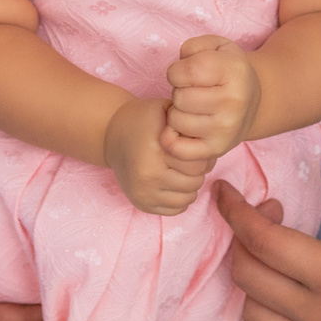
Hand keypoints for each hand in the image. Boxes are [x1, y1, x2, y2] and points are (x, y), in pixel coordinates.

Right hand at [103, 94, 215, 215]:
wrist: (111, 136)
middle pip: (194, 182)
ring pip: (188, 198)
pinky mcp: (141, 204)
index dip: (202, 155)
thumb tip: (209, 142)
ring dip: (190, 184)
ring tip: (181, 169)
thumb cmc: (144, 120)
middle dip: (198, 170)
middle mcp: (147, 177)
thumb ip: (188, 123)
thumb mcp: (165, 110)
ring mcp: (143, 194)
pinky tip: (173, 181)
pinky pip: (176, 210)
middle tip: (189, 158)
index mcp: (155, 152)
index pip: (197, 164)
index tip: (194, 146)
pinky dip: (180, 197)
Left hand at [164, 35, 261, 161]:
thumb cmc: (226, 71)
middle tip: (193, 92)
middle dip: (179, 91)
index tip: (186, 74)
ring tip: (192, 107)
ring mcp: (227, 129)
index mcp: (235, 72)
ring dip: (178, 112)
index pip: (186, 72)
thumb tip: (177, 71)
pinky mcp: (218, 149)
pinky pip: (178, 148)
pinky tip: (183, 127)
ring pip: (176, 120)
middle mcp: (234, 103)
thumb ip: (192, 47)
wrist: (253, 101)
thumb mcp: (216, 46)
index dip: (177, 71)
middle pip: (180, 97)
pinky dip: (172, 138)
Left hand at [215, 151, 320, 320]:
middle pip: (246, 275)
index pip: (262, 240)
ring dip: (254, 279)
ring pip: (253, 314)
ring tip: (281, 256)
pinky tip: (294, 298)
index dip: (235, 211)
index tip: (223, 190)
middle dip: (242, 237)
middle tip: (273, 215)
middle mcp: (318, 318)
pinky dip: (271, 318)